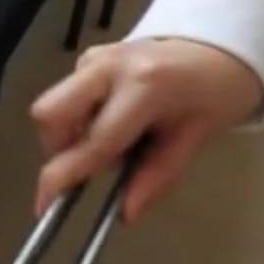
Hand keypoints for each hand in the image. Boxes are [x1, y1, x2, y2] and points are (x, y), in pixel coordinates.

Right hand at [28, 38, 263, 219]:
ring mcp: (94, 56)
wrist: (219, 49)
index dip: (65, 175)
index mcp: (145, 87)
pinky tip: (115, 119)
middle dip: (57, 148)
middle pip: (49, 112)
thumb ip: (157, 176)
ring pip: (54, 105)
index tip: (44, 205)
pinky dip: (80, 119)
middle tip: (87, 165)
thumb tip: (125, 214)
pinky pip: (67, 96)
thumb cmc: (214, 96)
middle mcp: (109, 66)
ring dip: (73, 134)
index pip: (94, 140)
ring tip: (117, 139)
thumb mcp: (194, 140)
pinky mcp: (88, 57)